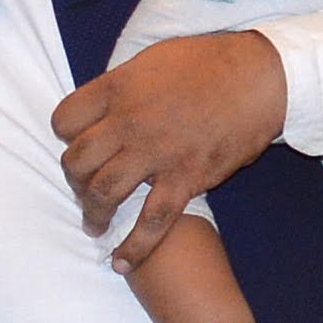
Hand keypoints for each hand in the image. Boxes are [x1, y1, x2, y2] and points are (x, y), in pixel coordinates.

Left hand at [51, 31, 287, 269]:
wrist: (258, 78)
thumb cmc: (208, 63)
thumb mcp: (152, 59)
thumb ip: (120, 86)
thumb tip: (99, 109)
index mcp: (118, 88)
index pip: (64, 120)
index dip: (66, 135)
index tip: (77, 143)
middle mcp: (129, 122)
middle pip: (76, 161)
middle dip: (73, 180)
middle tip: (82, 189)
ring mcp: (156, 153)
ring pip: (102, 192)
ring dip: (92, 214)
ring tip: (94, 224)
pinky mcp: (185, 179)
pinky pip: (150, 222)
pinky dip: (134, 247)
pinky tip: (122, 262)